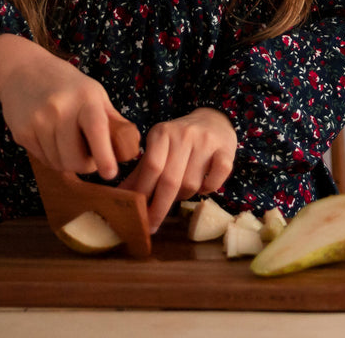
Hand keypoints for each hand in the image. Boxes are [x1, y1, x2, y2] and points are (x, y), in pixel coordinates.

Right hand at [0, 34, 140, 180]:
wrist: (23, 71)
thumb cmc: (67, 85)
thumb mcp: (95, 94)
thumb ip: (112, 120)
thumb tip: (130, 148)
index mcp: (85, 98)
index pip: (96, 129)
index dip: (104, 154)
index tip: (110, 174)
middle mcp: (60, 109)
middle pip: (74, 158)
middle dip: (85, 165)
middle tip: (89, 157)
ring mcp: (38, 121)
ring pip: (58, 163)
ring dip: (67, 162)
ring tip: (69, 144)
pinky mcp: (21, 132)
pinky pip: (42, 159)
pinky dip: (51, 157)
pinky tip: (52, 140)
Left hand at [121, 108, 237, 231]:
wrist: (214, 119)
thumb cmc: (180, 140)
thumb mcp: (158, 149)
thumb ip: (140, 172)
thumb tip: (118, 197)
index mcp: (162, 133)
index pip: (150, 168)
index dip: (143, 194)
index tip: (137, 215)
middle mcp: (184, 135)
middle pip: (170, 180)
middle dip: (159, 207)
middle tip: (152, 225)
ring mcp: (206, 142)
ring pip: (191, 184)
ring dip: (184, 196)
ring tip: (181, 191)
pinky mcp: (226, 151)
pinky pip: (216, 180)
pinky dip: (208, 189)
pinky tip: (203, 186)